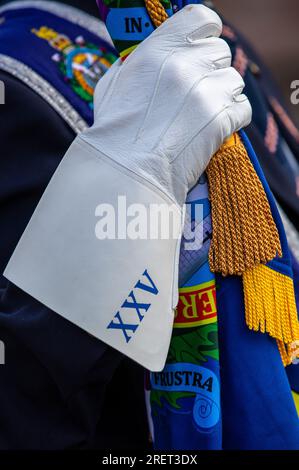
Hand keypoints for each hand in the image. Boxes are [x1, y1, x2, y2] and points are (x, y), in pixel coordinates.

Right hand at [83, 3, 251, 204]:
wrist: (127, 172)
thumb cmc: (115, 132)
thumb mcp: (114, 84)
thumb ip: (139, 62)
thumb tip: (154, 54)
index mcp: (158, 49)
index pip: (203, 18)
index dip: (205, 34)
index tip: (200, 48)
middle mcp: (186, 65)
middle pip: (221, 52)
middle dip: (211, 70)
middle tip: (196, 92)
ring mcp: (207, 93)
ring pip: (234, 80)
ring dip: (222, 95)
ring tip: (202, 114)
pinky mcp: (222, 120)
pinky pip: (243, 108)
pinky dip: (232, 118)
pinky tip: (212, 129)